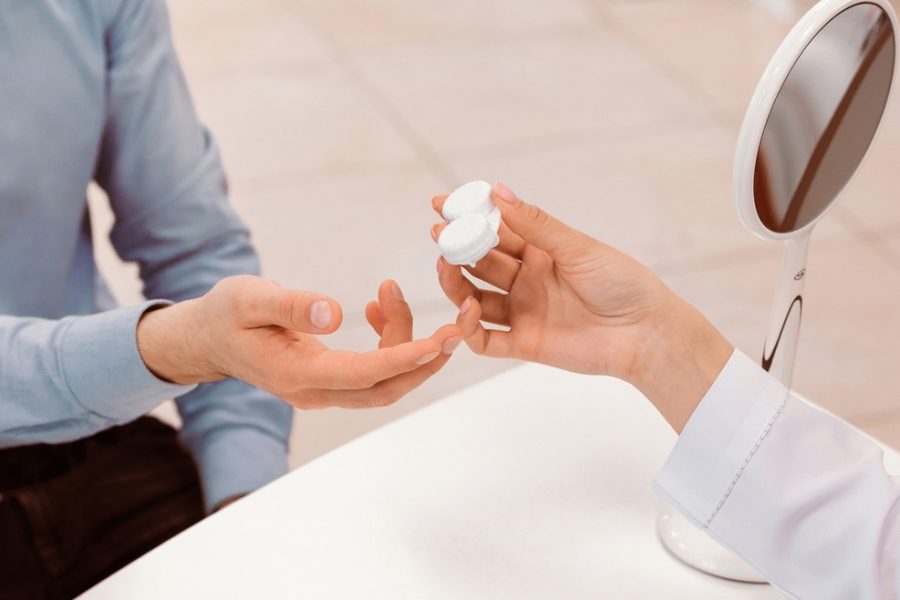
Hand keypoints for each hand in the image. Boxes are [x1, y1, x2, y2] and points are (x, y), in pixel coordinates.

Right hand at [137, 276, 461, 408]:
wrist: (206, 339)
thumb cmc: (224, 315)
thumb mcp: (248, 299)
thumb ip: (290, 305)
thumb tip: (334, 311)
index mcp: (296, 375)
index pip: (363, 374)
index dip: (405, 358)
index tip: (441, 340)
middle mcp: (315, 391)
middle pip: (386, 388)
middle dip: (426, 360)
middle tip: (458, 325)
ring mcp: (323, 389)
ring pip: (383, 378)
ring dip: (403, 340)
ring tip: (388, 291)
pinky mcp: (329, 378)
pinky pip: (372, 368)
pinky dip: (387, 340)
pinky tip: (378, 307)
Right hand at [431, 183, 731, 430]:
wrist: (645, 333)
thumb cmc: (621, 283)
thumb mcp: (576, 247)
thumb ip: (534, 225)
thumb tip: (497, 191)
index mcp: (541, 252)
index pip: (496, 231)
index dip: (468, 218)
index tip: (442, 204)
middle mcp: (527, 281)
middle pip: (480, 263)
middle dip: (457, 248)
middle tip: (439, 235)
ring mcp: (523, 312)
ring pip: (475, 298)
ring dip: (457, 283)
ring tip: (446, 267)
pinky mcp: (523, 343)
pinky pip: (485, 338)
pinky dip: (468, 327)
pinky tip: (467, 309)